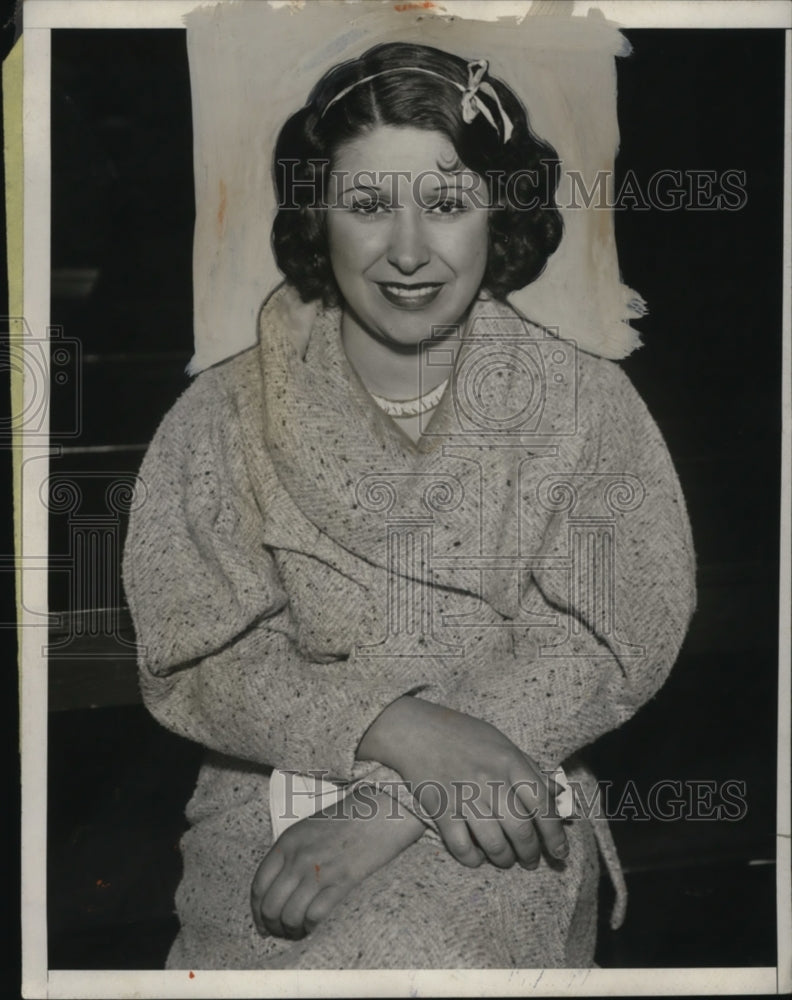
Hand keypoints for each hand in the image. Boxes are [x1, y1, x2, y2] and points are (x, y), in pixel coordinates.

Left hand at [251, 785, 424, 938]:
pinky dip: (310, 928)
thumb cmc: (347, 818)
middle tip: (278, 932)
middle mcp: (298, 857)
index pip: (259, 885)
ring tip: (296, 932)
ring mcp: (318, 870)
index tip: (262, 922)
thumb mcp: (309, 828)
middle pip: (271, 905)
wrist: (379, 810)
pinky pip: (315, 916)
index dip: (256, 910)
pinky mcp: (341, 882)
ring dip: (290, 930)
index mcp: (288, 842)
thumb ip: (291, 854)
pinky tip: (313, 927)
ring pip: (290, 915)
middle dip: (271, 925)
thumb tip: (280, 888)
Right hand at [358, 697, 567, 870]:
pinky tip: (478, 857)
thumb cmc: (465, 736)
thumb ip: (531, 771)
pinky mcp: (440, 809)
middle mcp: (489, 779)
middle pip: (520, 829)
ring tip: (507, 861)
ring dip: (505, 859)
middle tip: (532, 861)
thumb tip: (562, 799)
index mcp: (509, 761)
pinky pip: (461, 846)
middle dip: (531, 853)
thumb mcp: (503, 744)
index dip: (554, 834)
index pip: (541, 804)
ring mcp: (463, 795)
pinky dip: (473, 859)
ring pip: (493, 843)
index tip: (560, 852)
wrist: (416, 730)